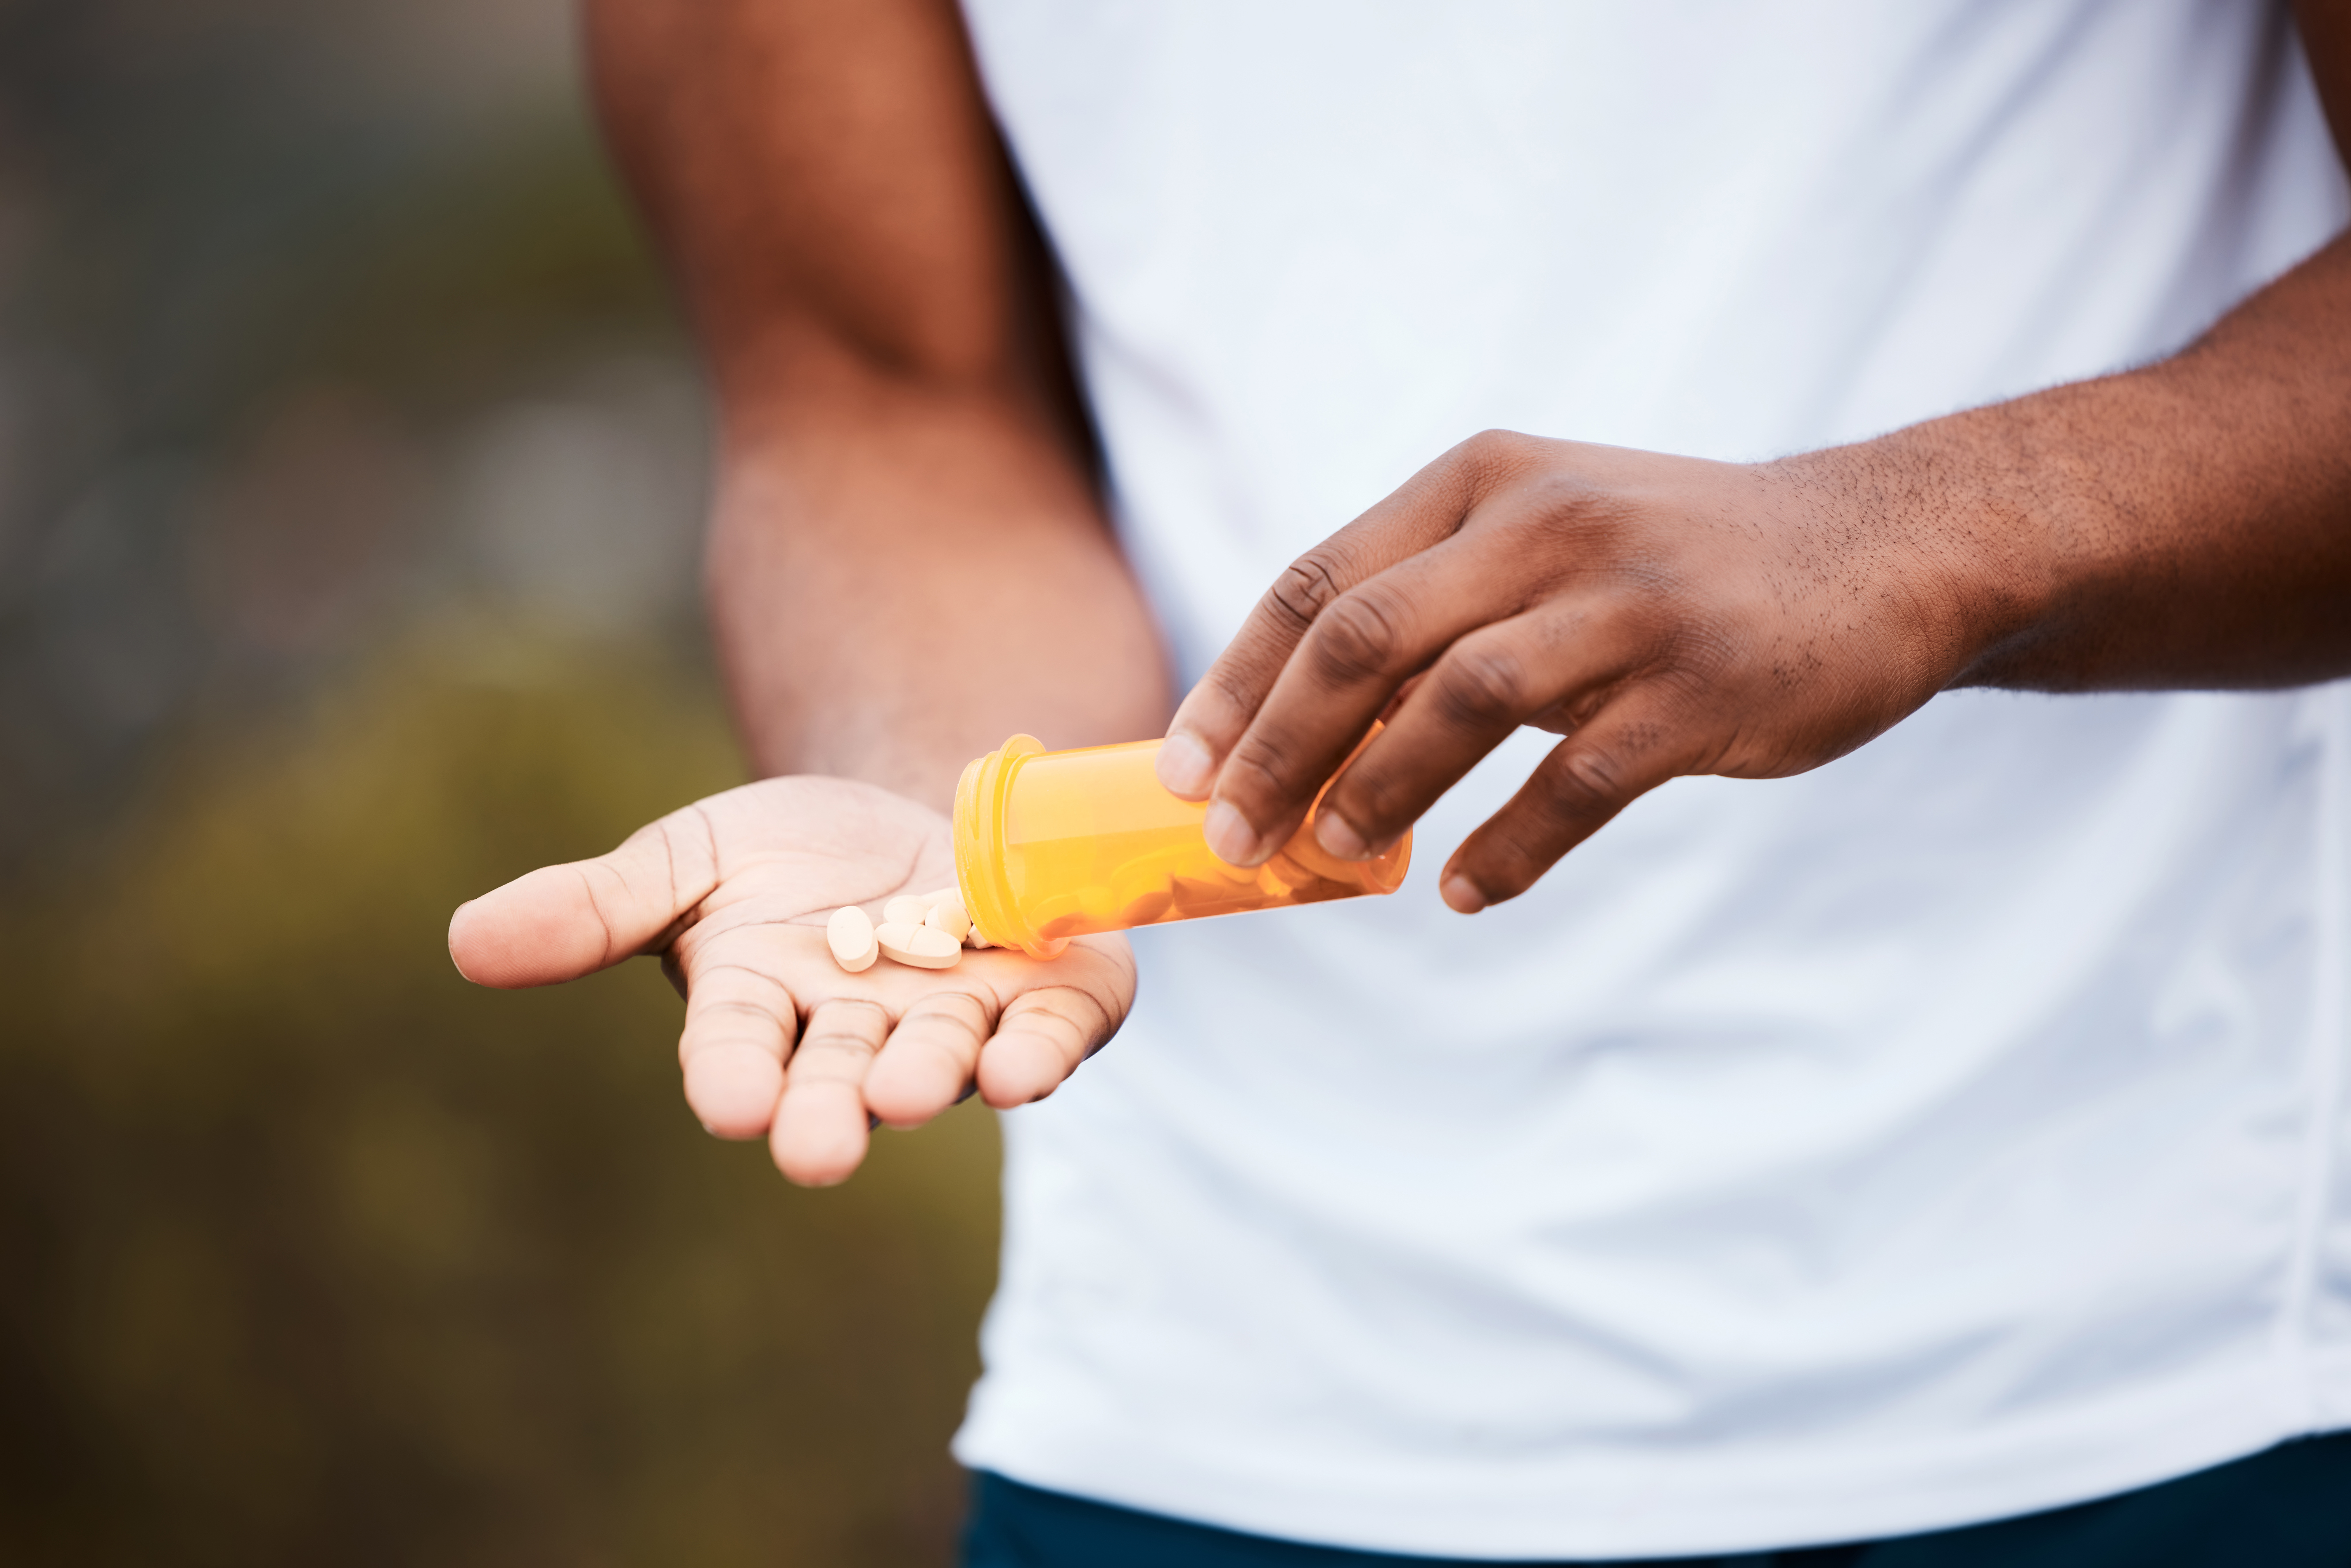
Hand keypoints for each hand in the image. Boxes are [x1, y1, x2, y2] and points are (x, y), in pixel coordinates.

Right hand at [446, 776, 1135, 1184]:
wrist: (917, 817)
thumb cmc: (789, 854)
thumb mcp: (690, 858)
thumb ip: (596, 907)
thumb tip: (466, 941)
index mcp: (766, 1005)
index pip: (739, 1052)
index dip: (736, 1077)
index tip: (731, 1103)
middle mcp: (861, 1030)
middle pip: (839, 1075)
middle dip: (828, 1111)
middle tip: (815, 1149)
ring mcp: (958, 1017)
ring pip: (944, 1060)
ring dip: (929, 1078)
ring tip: (905, 1094)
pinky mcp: (1048, 995)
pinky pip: (1050, 1032)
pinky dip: (1042, 1050)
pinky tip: (1026, 1066)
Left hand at [1155, 430, 1991, 912]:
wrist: (1881, 549)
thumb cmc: (1676, 562)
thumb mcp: (1547, 534)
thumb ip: (1437, 604)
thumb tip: (1306, 727)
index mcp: (1487, 483)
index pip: (1318, 581)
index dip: (1237, 681)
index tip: (1181, 767)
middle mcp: (1547, 524)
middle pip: (1364, 641)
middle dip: (1277, 748)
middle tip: (1231, 835)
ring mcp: (1629, 603)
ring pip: (1459, 702)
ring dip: (1378, 793)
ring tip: (1334, 857)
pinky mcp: (1702, 686)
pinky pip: (1577, 784)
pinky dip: (1509, 848)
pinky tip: (1468, 891)